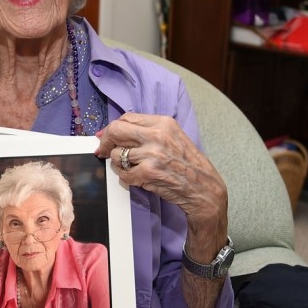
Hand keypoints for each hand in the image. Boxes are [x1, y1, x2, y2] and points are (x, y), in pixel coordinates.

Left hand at [96, 113, 229, 307]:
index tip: (105, 137)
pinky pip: (123, 175)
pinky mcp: (147, 173)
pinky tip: (138, 180)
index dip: (111, 129)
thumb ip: (148, 132)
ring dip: (119, 165)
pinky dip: (126, 179)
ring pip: (116, 155)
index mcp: (163, 123)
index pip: (126, 118)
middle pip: (116, 131)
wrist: (204, 189)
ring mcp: (152, 155)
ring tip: (132, 169)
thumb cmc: (188, 165)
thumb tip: (116, 131)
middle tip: (103, 151)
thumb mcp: (173, 138)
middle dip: (106, 142)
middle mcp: (157, 135)